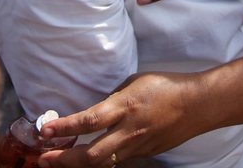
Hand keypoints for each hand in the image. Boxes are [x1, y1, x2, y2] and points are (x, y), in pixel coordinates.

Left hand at [37, 73, 199, 166]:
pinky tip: (88, 158)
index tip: (46, 130)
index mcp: (125, 107)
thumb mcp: (134, 82)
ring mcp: (137, 146)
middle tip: (45, 158)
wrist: (197, 104)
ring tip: (59, 161)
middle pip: (92, 155)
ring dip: (78, 164)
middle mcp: (129, 130)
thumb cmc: (166, 86)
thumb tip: (96, 111)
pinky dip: (100, 161)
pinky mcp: (145, 153)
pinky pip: (118, 160)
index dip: (65, 127)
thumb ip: (113, 99)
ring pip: (103, 164)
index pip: (89, 121)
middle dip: (64, 159)